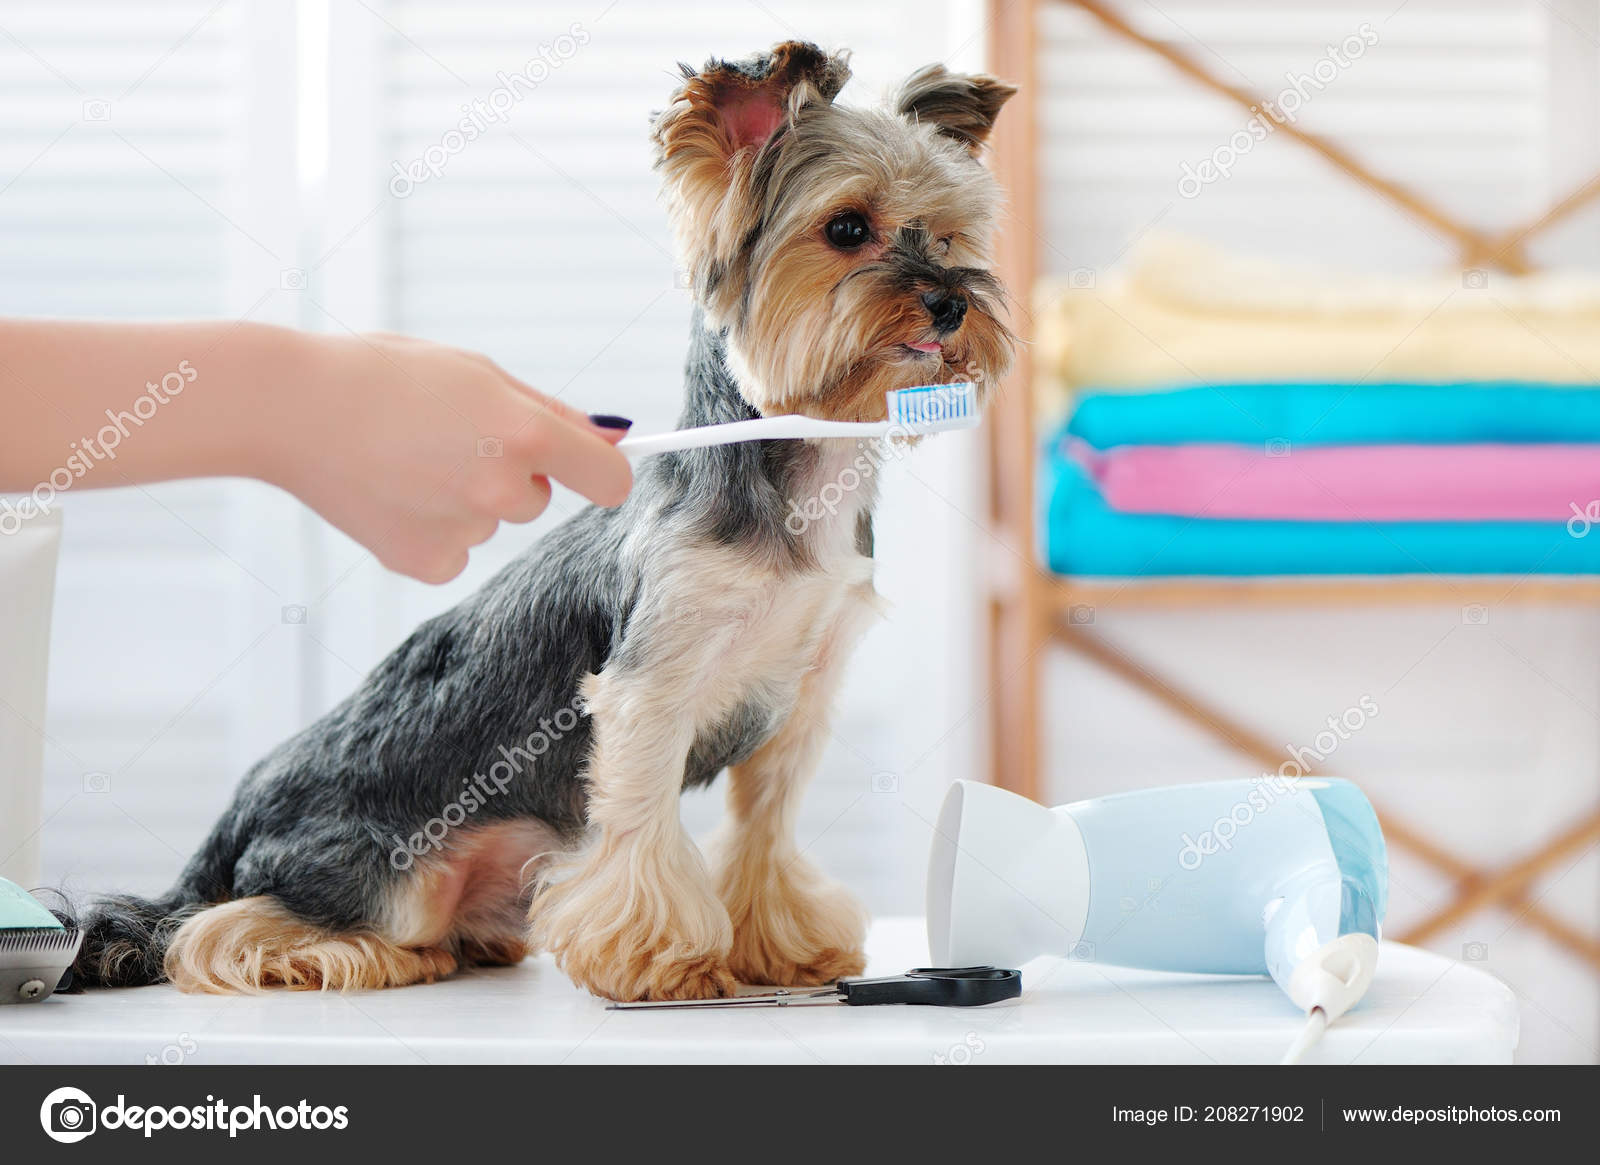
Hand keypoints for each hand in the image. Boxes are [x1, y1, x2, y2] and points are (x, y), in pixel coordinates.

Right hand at [269, 331, 631, 582]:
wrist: (292, 408)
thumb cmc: (384, 376)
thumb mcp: (476, 372)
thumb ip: (550, 411)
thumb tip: (614, 439)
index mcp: (525, 432)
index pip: (608, 479)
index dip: (604, 473)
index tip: (592, 470)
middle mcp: (502, 487)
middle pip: (540, 499)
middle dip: (509, 472)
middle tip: (444, 438)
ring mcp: (464, 529)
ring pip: (491, 521)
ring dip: (464, 498)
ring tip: (406, 459)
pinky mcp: (426, 562)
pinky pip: (456, 552)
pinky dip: (432, 530)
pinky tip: (393, 495)